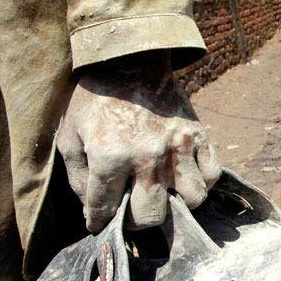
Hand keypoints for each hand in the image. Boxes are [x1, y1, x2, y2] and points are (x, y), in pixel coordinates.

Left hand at [57, 50, 220, 232]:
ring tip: (163, 193)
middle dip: (137, 220)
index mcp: (110, 155)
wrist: (129, 58)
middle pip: (151, 216)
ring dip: (176, 203)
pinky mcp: (198, 135)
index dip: (97, 221)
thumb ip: (78, 178)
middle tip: (131, 209)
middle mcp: (147, 156)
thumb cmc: (94, 99)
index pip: (105, 210)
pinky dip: (201, 182)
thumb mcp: (69, 136)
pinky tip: (184, 176)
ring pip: (191, 199)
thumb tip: (94, 209)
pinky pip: (211, 175)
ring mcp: (178, 146)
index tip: (98, 223)